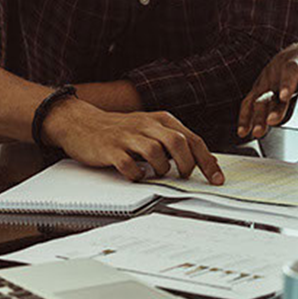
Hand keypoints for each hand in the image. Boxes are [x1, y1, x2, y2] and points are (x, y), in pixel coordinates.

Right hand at [44, 99, 223, 184]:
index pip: (192, 139)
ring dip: (162, 168)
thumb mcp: (150, 128)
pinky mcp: (110, 149)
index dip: (207, 160)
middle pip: (178, 143)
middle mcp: (147, 125)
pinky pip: (128, 164)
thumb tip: (201, 160)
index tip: (216, 178)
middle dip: (188, 164)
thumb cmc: (120, 129)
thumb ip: (173, 140)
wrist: (81, 122)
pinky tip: (137, 175)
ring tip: (158, 173)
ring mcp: (128, 137)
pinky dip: (137, 174)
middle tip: (185, 176)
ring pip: (155, 152)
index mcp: (161, 120)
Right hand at [238, 37, 297, 138]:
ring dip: (257, 115)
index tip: (284, 97)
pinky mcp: (259, 86)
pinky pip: (249, 101)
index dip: (287, 83)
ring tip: (257, 132)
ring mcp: (266, 76)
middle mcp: (278, 67)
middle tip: (272, 122)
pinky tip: (244, 130)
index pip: (291, 71)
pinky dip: (246, 116)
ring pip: (258, 96)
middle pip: (272, 88)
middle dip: (271, 107)